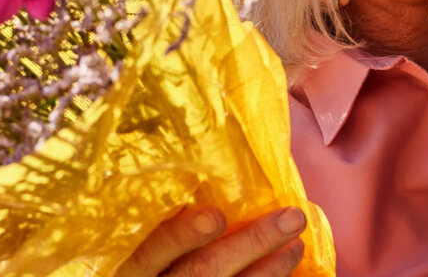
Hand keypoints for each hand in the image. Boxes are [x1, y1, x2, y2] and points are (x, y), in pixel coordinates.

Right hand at [117, 206, 305, 276]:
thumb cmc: (142, 254)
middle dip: (251, 244)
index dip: (182, 235)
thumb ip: (158, 213)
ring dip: (270, 269)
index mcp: (131, 264)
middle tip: (292, 218)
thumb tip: (197, 162)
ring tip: (297, 244)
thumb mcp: (137, 237)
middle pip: (202, 271)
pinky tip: (290, 272)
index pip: (151, 249)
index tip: (215, 217)